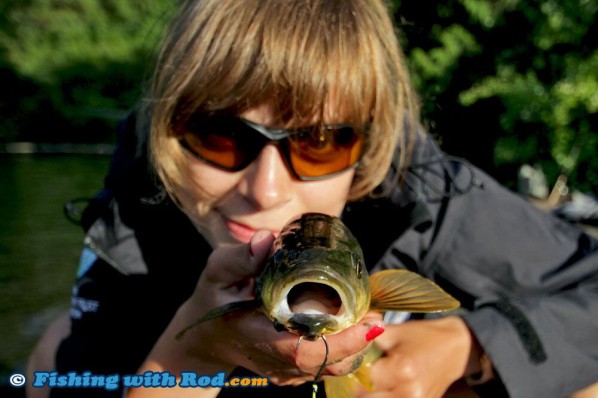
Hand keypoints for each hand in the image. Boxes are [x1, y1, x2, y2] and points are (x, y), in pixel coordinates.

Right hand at [168, 231, 384, 384]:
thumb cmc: (214, 298)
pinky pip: (325, 364)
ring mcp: (285, 370)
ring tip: (370, 316)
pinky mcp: (292, 370)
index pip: (301, 352)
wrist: (207, 335)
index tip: (368, 324)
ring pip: (330, 367)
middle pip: (325, 363)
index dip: (338, 343)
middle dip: (357, 342)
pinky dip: (345, 346)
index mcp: (256, 336)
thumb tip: (267, 240)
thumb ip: (239, 258)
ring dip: (355, 345)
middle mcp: (274, 361)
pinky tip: (353, 324)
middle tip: (376, 314)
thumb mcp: (217, 272)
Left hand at [357, 317, 481, 397]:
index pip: (361, 380)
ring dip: (369, 394)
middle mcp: (408, 392)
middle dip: (356, 389)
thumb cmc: (423, 337)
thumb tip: (342, 340)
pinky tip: (381, 388)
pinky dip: (382, 396)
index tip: (346, 366)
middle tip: (354, 377)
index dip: (350, 373)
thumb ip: (365, 338)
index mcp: (400, 370)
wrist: (455, 349)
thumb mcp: (392, 332)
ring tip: (369, 382)